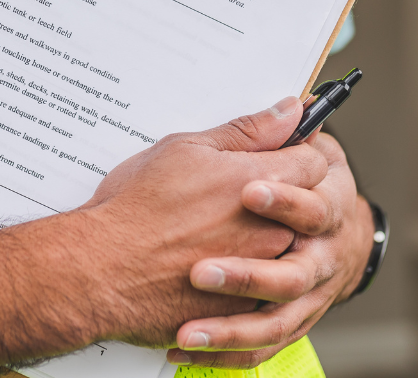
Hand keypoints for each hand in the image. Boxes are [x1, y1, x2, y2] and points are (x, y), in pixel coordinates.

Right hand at [73, 96, 330, 347]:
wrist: (103, 270)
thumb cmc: (136, 206)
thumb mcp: (185, 149)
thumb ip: (246, 131)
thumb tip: (290, 110)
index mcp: (262, 182)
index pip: (314, 162)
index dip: (292, 153)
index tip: (271, 153)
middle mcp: (272, 228)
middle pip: (305, 206)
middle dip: (280, 196)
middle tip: (235, 194)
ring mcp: (261, 271)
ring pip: (284, 248)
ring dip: (261, 236)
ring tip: (215, 230)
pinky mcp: (244, 308)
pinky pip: (262, 289)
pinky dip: (243, 274)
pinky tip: (209, 262)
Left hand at [166, 132, 374, 369]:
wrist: (335, 239)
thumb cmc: (301, 187)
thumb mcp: (280, 155)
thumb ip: (272, 138)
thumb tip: (292, 102)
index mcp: (324, 208)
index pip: (312, 205)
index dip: (283, 199)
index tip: (247, 192)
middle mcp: (320, 258)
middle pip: (294, 276)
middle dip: (247, 275)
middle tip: (201, 273)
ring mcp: (307, 297)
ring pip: (275, 324)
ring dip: (230, 328)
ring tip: (189, 331)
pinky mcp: (289, 322)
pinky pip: (262, 348)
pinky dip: (226, 354)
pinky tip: (184, 348)